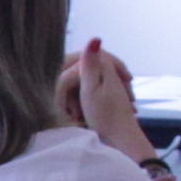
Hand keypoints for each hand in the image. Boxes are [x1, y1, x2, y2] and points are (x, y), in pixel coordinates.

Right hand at [59, 37, 148, 157]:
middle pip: (80, 69)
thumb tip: (94, 38)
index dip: (67, 69)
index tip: (60, 89)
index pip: (81, 54)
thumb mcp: (92, 90)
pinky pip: (85, 93)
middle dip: (70, 87)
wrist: (121, 142)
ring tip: (73, 115)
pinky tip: (78, 116)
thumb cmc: (105, 118)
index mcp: (105, 67)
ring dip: (74, 98)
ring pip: (81, 82)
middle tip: (68, 107)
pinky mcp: (104, 98)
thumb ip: (90, 64)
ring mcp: (107, 86)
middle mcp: (107, 73)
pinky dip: (80, 104)